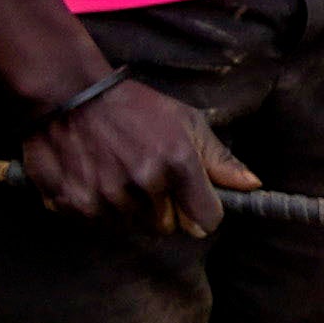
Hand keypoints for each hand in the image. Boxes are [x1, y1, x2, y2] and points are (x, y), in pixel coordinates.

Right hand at [17, 63, 236, 234]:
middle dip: (162, 209)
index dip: (202, 214)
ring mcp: (108, 196)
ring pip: (131, 227)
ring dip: (129, 209)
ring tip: (117, 172)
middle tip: (146, 176)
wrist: (70, 95)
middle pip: (167, 227)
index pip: (206, 221)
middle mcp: (145, 183)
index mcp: (178, 162)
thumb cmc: (135, 107)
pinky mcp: (75, 204)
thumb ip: (220, 159)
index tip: (194, 204)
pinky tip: (94, 178)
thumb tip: (253, 185)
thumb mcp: (186, 122)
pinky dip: (98, 208)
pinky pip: (98, 224)